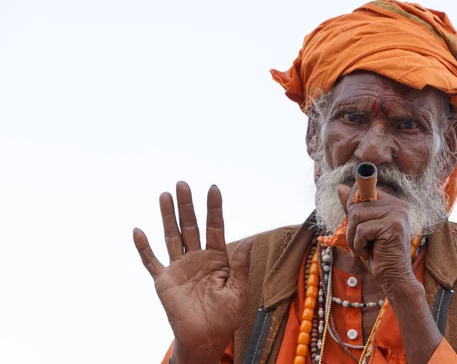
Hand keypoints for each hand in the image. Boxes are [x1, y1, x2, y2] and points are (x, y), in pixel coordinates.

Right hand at [133, 181, 251, 362]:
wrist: (205, 340)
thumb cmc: (224, 318)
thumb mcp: (239, 291)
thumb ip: (241, 265)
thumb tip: (249, 239)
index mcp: (217, 259)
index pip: (215, 227)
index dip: (214, 208)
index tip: (213, 188)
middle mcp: (197, 258)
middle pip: (191, 226)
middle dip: (187, 205)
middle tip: (183, 184)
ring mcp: (179, 268)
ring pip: (172, 236)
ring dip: (168, 216)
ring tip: (165, 195)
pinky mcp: (164, 281)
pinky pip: (152, 261)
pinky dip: (144, 247)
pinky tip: (138, 231)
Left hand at [337, 184, 415, 290]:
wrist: (395, 278)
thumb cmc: (378, 254)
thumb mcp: (362, 229)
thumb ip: (354, 208)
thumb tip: (340, 187)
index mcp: (392, 202)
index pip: (364, 189)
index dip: (352, 204)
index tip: (354, 223)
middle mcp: (397, 204)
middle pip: (356, 205)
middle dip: (351, 228)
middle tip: (361, 244)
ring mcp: (397, 214)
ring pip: (356, 216)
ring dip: (354, 237)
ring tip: (365, 249)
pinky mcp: (393, 226)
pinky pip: (361, 230)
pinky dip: (359, 245)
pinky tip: (371, 253)